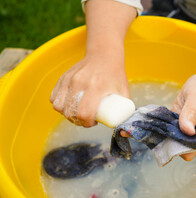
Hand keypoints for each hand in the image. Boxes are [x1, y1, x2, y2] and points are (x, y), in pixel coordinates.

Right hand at [50, 0, 135, 126]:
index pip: (83, 113)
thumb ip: (124, 109)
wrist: (104, 55)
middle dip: (77, 121)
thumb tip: (122, 126)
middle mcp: (80, 83)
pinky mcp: (63, 78)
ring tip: (77, 113)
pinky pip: (54, 97)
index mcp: (96, 87)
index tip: (93, 122)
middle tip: (86, 119)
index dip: (86, 123)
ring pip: (59, 106)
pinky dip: (60, 105)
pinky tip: (68, 106)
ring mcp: (69, 79)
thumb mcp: (123, 92)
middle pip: (69, 112)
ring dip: (66, 114)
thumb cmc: (115, 75)